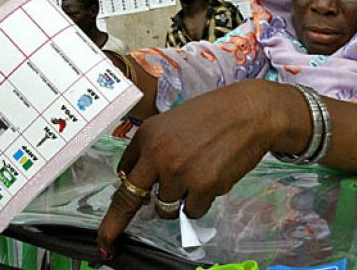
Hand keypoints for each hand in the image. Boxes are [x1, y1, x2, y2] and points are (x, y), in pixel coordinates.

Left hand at [96, 80, 282, 259]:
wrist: (249, 112)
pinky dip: (201, 202)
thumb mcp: (170, 123)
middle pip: (129, 199)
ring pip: (166, 209)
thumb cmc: (212, 115)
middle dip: (114, 226)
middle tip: (107, 243)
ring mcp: (180, 172)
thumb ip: (152, 150)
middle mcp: (158, 155)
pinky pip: (193, 211)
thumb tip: (140, 183)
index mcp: (146, 136)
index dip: (119, 195)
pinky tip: (212, 178)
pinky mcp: (203, 186)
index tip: (109, 215)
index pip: (123, 174)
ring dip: (178, 202)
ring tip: (197, 177)